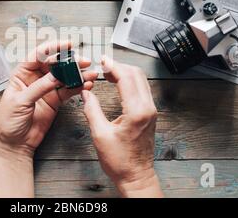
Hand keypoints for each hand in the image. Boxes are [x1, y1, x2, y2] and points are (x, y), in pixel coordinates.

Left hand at [0, 40, 97, 155]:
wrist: (14, 144)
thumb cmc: (7, 122)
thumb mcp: (20, 102)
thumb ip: (39, 88)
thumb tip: (55, 76)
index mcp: (21, 74)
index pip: (38, 56)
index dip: (52, 48)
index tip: (66, 44)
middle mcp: (34, 79)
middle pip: (54, 64)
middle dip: (69, 61)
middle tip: (83, 60)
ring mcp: (46, 90)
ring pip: (64, 77)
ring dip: (77, 74)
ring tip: (90, 73)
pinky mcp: (54, 101)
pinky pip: (68, 91)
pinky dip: (78, 87)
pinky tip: (86, 85)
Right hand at [81, 57, 162, 197]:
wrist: (136, 176)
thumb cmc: (119, 160)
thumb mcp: (100, 134)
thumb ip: (92, 110)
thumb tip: (85, 93)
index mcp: (136, 112)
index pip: (126, 78)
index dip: (113, 66)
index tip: (102, 60)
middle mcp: (148, 108)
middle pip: (136, 75)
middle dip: (119, 66)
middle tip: (103, 64)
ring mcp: (151, 110)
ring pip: (141, 80)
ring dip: (125, 72)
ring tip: (108, 72)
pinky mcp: (150, 114)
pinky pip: (142, 89)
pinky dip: (130, 82)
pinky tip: (117, 83)